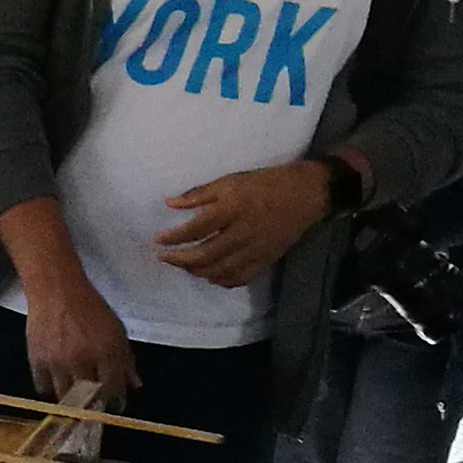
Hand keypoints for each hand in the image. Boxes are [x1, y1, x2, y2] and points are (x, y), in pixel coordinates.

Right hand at [20, 275, 139, 401]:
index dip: (116, 401)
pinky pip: (43, 386)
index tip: (116, 405)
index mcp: (105, 352)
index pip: (114, 389)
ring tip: (76, 396)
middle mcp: (81, 360)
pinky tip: (57, 383)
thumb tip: (134, 383)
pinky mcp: (37, 360)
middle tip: (95, 403)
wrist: (56, 291)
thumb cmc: (89, 307)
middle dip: (94, 405)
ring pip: (65, 396)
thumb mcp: (116, 330)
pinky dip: (51, 389)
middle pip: (88, 399)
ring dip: (72, 400)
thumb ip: (126, 359)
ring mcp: (57, 362)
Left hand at [154, 160, 331, 288]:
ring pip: (220, 270)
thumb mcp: (229, 182)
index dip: (174, 237)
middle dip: (179, 259)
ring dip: (196, 271)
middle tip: (163, 257)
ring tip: (183, 265)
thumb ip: (199, 195)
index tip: (158, 240)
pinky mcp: (266, 259)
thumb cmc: (263, 184)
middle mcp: (243, 232)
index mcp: (233, 209)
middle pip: (205, 254)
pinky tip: (209, 275)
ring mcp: (256, 249)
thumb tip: (169, 203)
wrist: (305, 194)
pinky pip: (240, 277)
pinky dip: (221, 280)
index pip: (196, 229)